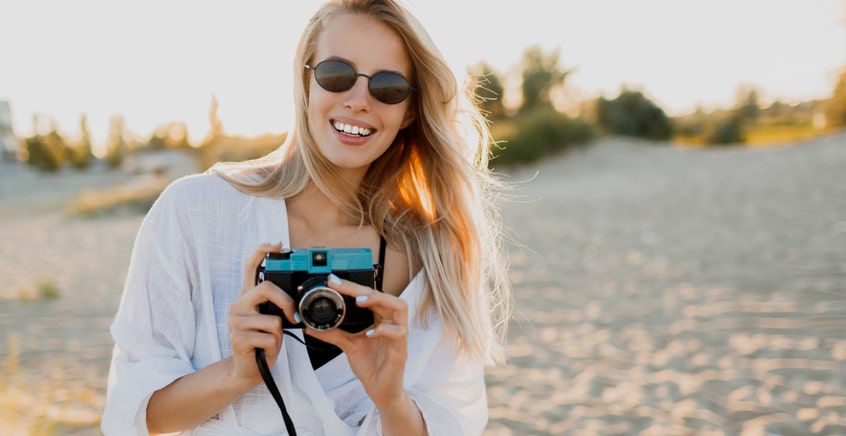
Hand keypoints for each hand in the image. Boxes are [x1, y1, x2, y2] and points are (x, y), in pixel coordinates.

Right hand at [227, 242, 296, 387]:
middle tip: (292, 316)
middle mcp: (237, 305)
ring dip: (278, 334)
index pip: (250, 268)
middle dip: (285, 302)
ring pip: (272, 320)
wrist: (249, 370)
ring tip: (269, 341)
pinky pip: (269, 337)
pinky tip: (263, 350)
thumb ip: (276, 304)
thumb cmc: (263, 342)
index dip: (261, 253)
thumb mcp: (271, 319)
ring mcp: (235, 322)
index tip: (276, 244)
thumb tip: (294, 296)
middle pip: (265, 289)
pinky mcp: (238, 339)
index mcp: (246, 298)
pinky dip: (273, 346)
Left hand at [307, 274, 409, 408]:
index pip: (370, 295)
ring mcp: (399, 334)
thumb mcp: (348, 345)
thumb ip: (332, 334)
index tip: (332, 281)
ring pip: (400, 306)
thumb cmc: (371, 365)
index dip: (352, 286)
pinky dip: (384, 330)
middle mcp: (392, 322)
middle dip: (361, 289)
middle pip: (383, 295)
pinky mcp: (401, 350)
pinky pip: (398, 333)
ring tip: (360, 302)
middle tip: (340, 285)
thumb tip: (310, 327)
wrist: (381, 390)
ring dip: (379, 301)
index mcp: (381, 318)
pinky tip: (369, 334)